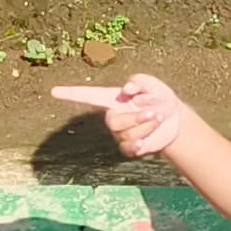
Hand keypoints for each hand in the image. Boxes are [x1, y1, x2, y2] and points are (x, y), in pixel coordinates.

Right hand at [47, 76, 194, 160]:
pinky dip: (140, 144)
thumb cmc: (160, 97)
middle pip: (112, 121)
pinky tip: (147, 141)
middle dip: (136, 117)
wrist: (175, 119)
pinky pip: (128, 148)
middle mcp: (114, 116)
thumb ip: (139, 81)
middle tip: (154, 112)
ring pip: (125, 134)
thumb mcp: (153, 83)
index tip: (54, 91)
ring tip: (158, 118)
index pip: (89, 96)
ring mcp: (121, 133)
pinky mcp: (130, 147)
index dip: (71, 94)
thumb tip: (126, 89)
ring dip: (146, 126)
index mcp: (114, 98)